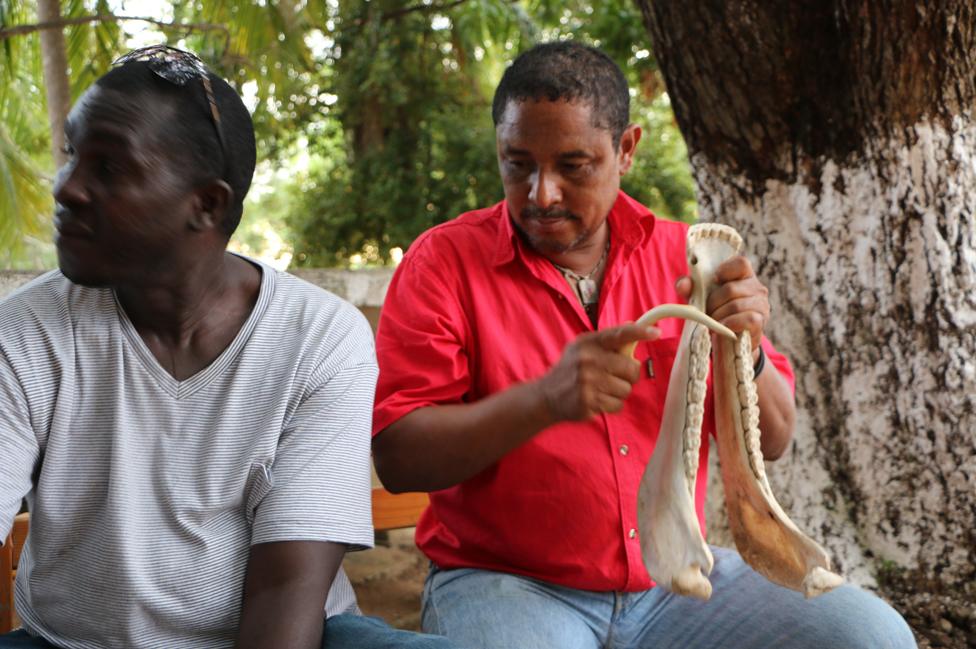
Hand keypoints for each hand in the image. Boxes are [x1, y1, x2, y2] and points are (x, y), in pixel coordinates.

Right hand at [536, 323, 659, 420]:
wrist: (546, 395)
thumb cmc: (571, 369)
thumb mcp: (583, 348)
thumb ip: (608, 340)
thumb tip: (633, 326)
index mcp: (589, 343)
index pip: (618, 334)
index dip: (639, 333)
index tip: (656, 333)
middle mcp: (588, 360)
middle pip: (631, 368)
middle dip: (628, 376)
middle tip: (614, 377)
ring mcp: (587, 382)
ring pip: (626, 389)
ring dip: (618, 392)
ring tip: (601, 389)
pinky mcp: (588, 402)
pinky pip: (617, 405)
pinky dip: (611, 405)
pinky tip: (597, 400)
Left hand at [676, 255, 768, 360]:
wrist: (727, 341)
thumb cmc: (715, 313)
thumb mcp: (700, 298)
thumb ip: (690, 288)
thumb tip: (683, 284)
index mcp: (743, 276)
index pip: (741, 263)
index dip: (725, 270)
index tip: (714, 280)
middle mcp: (756, 288)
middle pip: (731, 289)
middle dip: (713, 303)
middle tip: (707, 313)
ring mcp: (761, 304)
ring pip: (736, 306)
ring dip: (718, 316)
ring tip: (713, 323)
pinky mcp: (760, 322)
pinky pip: (746, 319)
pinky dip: (730, 324)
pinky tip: (723, 329)